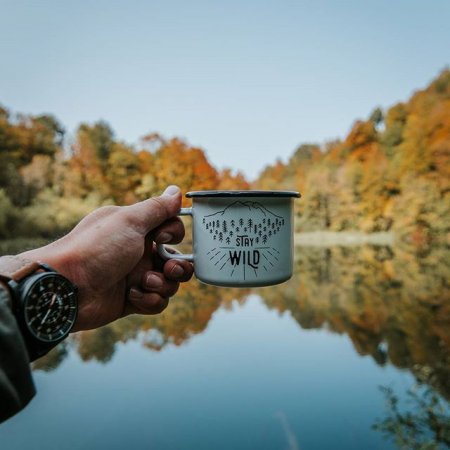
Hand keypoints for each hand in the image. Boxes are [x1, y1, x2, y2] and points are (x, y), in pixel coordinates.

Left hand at [20, 185, 193, 330]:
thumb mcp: (129, 221)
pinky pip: (156, 302)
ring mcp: (135, 277)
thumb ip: (156, 208)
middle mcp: (138, 252)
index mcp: (136, 230)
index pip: (170, 229)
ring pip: (169, 283)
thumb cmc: (95, 249)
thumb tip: (176, 191)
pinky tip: (133, 296)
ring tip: (144, 282)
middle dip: (177, 266)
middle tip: (167, 268)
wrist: (65, 288)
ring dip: (163, 284)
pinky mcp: (132, 300)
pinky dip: (150, 300)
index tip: (160, 238)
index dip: (174, 234)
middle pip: (174, 259)